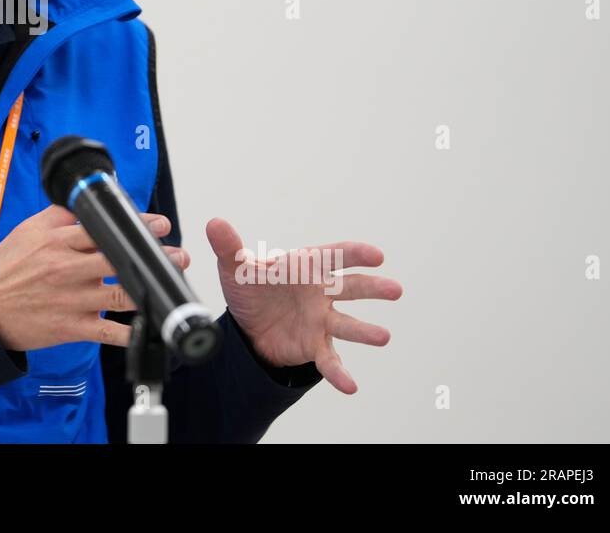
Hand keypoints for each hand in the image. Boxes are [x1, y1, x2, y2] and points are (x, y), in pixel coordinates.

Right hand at [0, 204, 189, 352]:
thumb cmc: (6, 269)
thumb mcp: (28, 231)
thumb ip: (58, 216)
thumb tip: (86, 202)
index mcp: (57, 241)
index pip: (104, 229)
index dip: (136, 226)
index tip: (158, 224)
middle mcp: (67, 268)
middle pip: (119, 259)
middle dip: (154, 256)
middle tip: (177, 254)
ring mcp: (72, 299)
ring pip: (121, 293)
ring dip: (151, 287)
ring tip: (172, 281)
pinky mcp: (72, 326)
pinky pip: (109, 331)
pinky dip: (132, 332)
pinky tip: (151, 326)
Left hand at [205, 218, 402, 393]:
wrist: (246, 322)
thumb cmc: (251, 286)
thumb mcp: (235, 266)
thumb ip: (229, 247)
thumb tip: (214, 224)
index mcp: (306, 267)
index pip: (334, 256)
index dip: (355, 254)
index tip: (375, 255)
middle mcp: (320, 293)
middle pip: (351, 288)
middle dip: (373, 288)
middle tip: (395, 290)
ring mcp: (321, 320)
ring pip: (347, 324)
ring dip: (365, 330)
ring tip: (383, 336)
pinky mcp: (314, 345)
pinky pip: (329, 360)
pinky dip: (339, 373)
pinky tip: (350, 386)